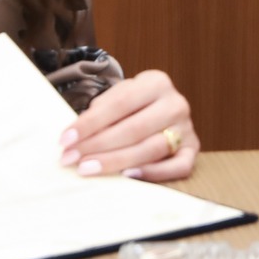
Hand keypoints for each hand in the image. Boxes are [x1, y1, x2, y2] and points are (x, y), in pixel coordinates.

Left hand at [61, 69, 198, 179]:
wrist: (162, 109)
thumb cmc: (134, 105)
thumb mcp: (119, 97)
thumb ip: (101, 112)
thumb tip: (76, 136)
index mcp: (157, 82)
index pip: (120, 103)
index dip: (90, 123)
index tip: (66, 139)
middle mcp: (175, 103)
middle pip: (133, 128)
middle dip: (97, 146)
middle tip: (71, 159)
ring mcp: (187, 128)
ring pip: (151, 149)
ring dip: (116, 161)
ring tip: (88, 169)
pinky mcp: (193, 150)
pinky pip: (177, 167)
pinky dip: (153, 173)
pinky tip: (127, 176)